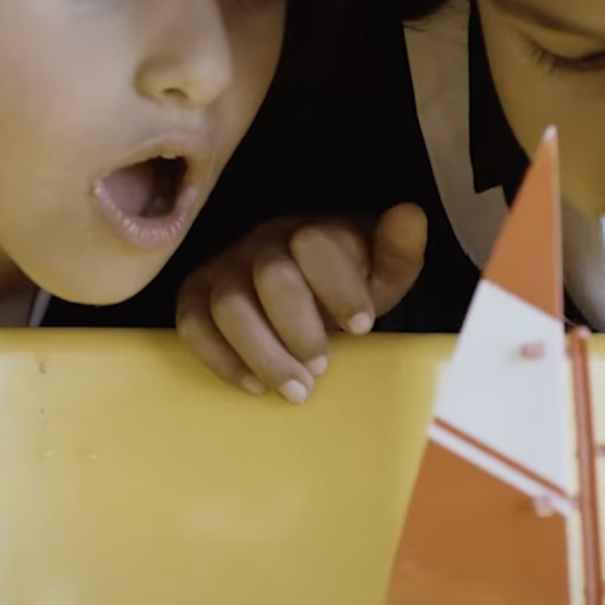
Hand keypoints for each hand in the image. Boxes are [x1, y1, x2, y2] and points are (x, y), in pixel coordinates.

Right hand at [176, 204, 426, 400]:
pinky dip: (221, 359)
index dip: (338, 287)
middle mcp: (262, 245)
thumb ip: (398, 249)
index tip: (362, 327)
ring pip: (228, 305)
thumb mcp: (380, 270)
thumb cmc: (345, 283)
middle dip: (299, 328)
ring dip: (263, 353)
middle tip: (321, 368)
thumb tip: (411, 215)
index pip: (315, 244)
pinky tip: (255, 386)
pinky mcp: (196, 299)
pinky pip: (192, 325)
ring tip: (295, 389)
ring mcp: (225, 270)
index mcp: (309, 233)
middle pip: (271, 276)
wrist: (302, 289)